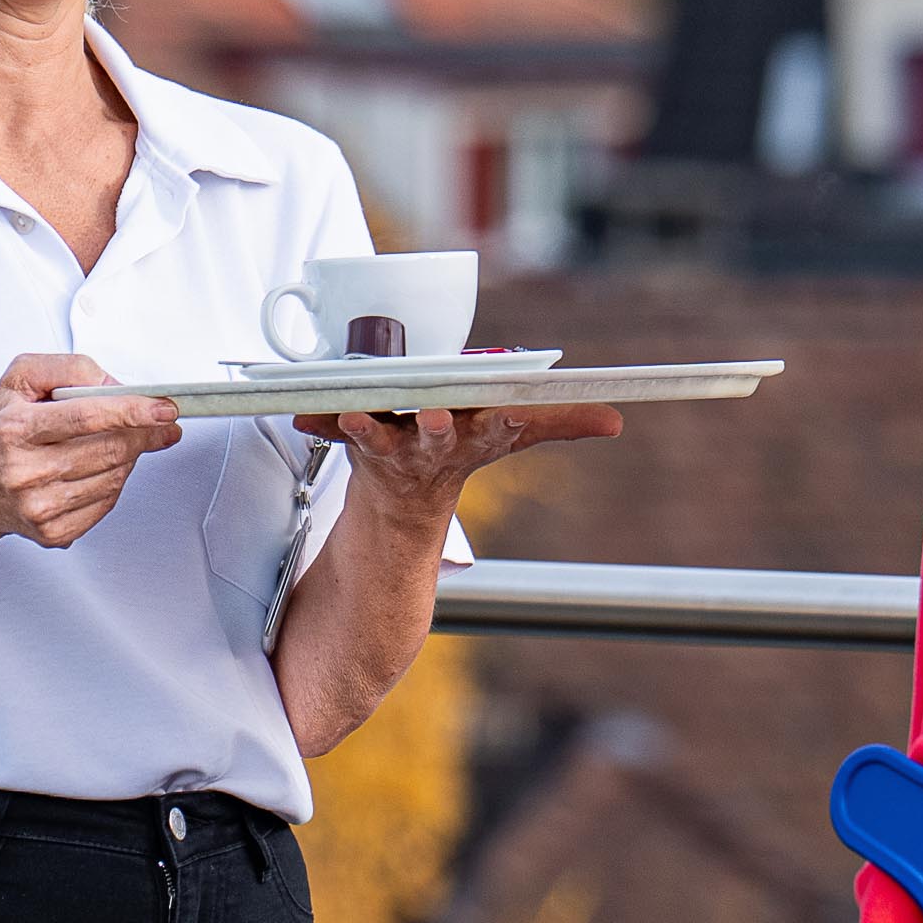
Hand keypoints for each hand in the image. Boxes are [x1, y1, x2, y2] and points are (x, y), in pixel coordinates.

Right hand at [0, 353, 179, 551]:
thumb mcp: (20, 378)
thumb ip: (69, 368)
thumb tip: (115, 386)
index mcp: (16, 429)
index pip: (87, 417)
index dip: (133, 411)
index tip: (163, 408)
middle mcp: (25, 471)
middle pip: (108, 449)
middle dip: (142, 432)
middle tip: (157, 421)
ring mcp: (39, 506)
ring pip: (114, 477)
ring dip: (127, 456)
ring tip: (111, 442)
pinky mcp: (53, 531)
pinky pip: (107, 503)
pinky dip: (112, 482)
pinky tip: (95, 469)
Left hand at [315, 401, 622, 516]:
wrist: (402, 510)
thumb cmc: (459, 450)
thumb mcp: (511, 433)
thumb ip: (561, 421)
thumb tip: (617, 419)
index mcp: (475, 437)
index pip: (498, 428)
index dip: (503, 420)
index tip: (505, 413)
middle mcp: (435, 446)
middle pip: (440, 435)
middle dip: (439, 426)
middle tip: (438, 414)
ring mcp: (394, 450)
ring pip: (383, 438)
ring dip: (370, 428)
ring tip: (359, 416)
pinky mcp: (356, 444)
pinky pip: (335, 430)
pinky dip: (321, 421)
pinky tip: (305, 412)